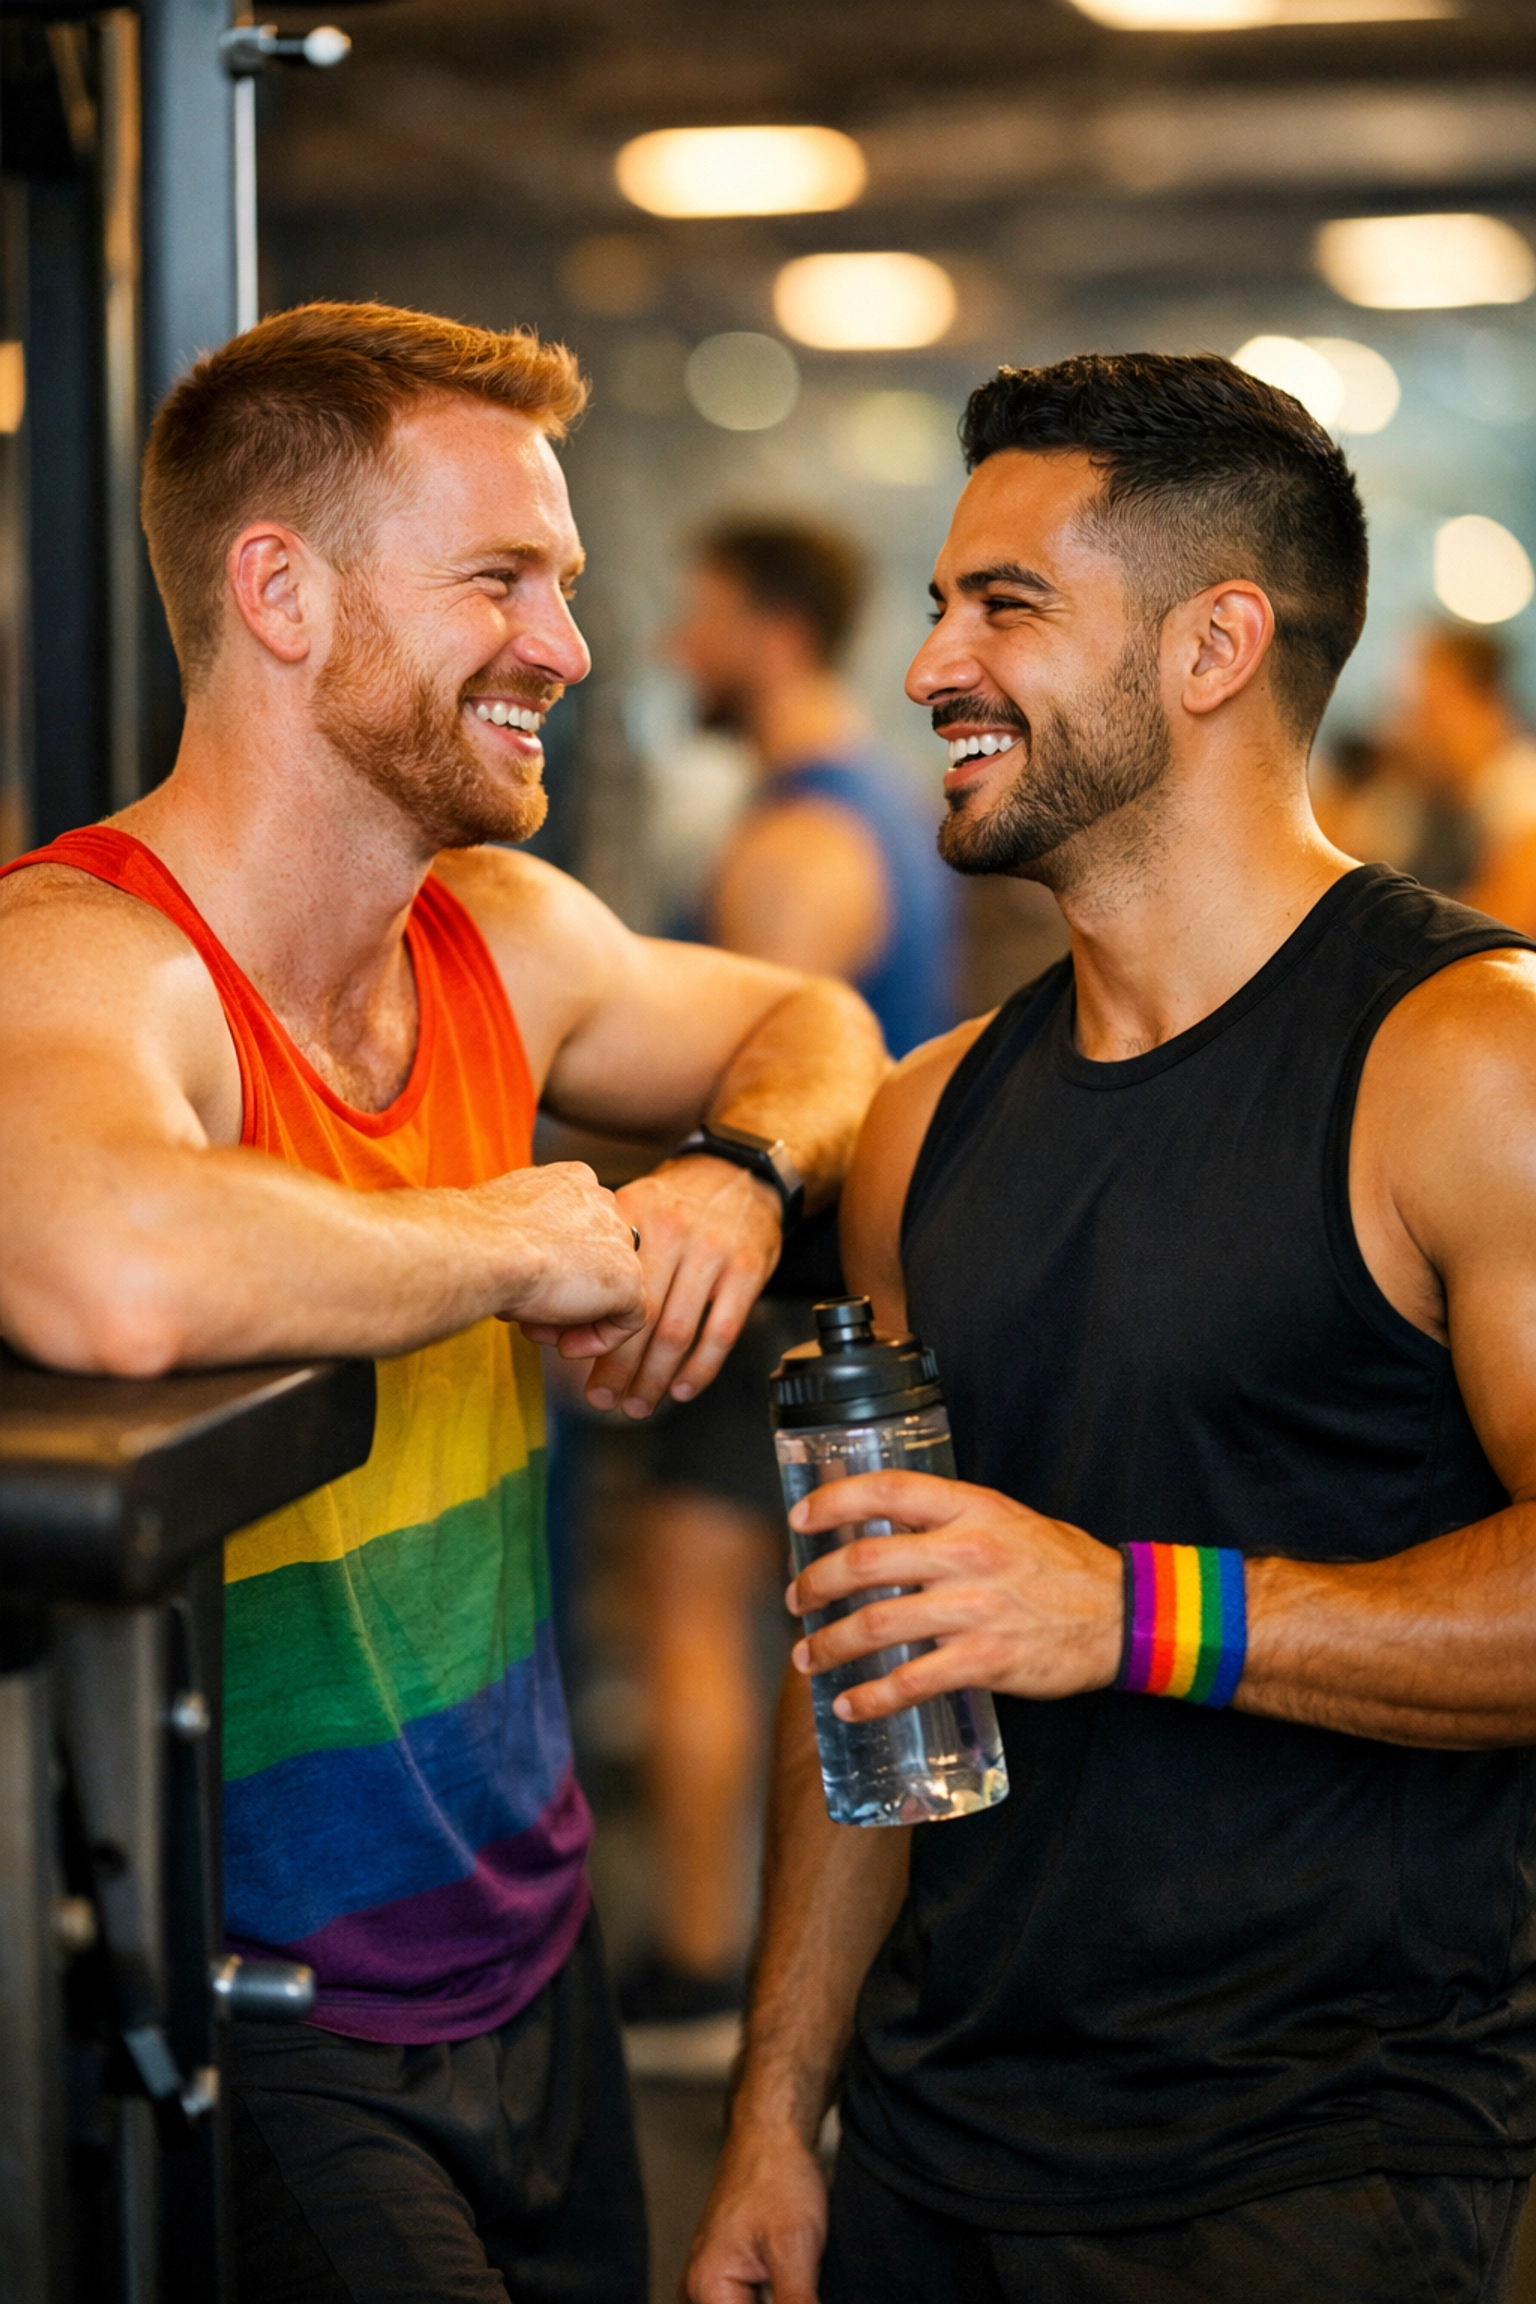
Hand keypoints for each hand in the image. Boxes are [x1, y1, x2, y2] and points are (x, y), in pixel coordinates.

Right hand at [481, 1162, 645, 1353]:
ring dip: (576, 1319)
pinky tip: (567, 1346)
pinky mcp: (629, 1278)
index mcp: (573, 1182)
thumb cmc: (477, 1237)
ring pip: (611, 1290)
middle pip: (594, 1261)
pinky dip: (601, 1339)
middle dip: (564, 1295)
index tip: (524, 1288)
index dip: (551, 1267)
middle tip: (532, 1318)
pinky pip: (629, 1319)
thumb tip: (525, 1262)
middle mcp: (603, 1203)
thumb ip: (526, 1236)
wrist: (482, 1249)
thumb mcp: (504, 1227)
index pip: (577, 1232)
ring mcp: (619, 1240)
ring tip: (540, 1332)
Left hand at [525, 1154, 781, 1417]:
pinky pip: (720, 1332)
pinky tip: (681, 1389)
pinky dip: (699, 1368)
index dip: (587, 1331)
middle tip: (603, 1398)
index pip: (605, 1286)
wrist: (740, 1171)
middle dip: (617, 1368)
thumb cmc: (678, 1201)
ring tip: (638, 1404)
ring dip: (654, 1378)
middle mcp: (672, 1232)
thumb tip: (555, 1314)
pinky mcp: (746, 1270)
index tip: (572, 1362)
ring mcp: (712, 1252)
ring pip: (676, 1331)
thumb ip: (602, 1255)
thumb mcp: (634, 1208)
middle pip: (638, 1317)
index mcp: (634, 1215)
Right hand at [683, 2121, 827, 2303]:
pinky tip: (798, 2284)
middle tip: (802, 2282)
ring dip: (781, 2300)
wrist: (772, 2131)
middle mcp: (700, 2291)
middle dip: (783, 2303)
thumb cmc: (777, 2176)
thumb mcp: (795, 2251)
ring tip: (799, 2277)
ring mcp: (713, 2283)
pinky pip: (748, 2303)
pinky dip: (777, 2300)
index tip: (802, 2297)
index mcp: (707, 2290)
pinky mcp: (729, 2275)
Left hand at [786, 1472, 1122, 1718]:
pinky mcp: (985, 1659)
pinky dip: (873, 1696)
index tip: (800, 1520)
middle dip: (817, 1583)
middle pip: (866, 1561)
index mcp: (971, 1509)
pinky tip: (851, 1704)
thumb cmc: (1062, 1566)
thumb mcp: (1006, 1519)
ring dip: (832, 1644)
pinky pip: (912, 1680)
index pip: (887, 1490)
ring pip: (878, 1623)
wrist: (1123, 1615)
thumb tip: (884, 1530)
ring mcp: (975, 1608)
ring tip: (809, 1657)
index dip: (833, 1501)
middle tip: (797, 1600)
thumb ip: (949, 1521)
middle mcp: (967, 1553)